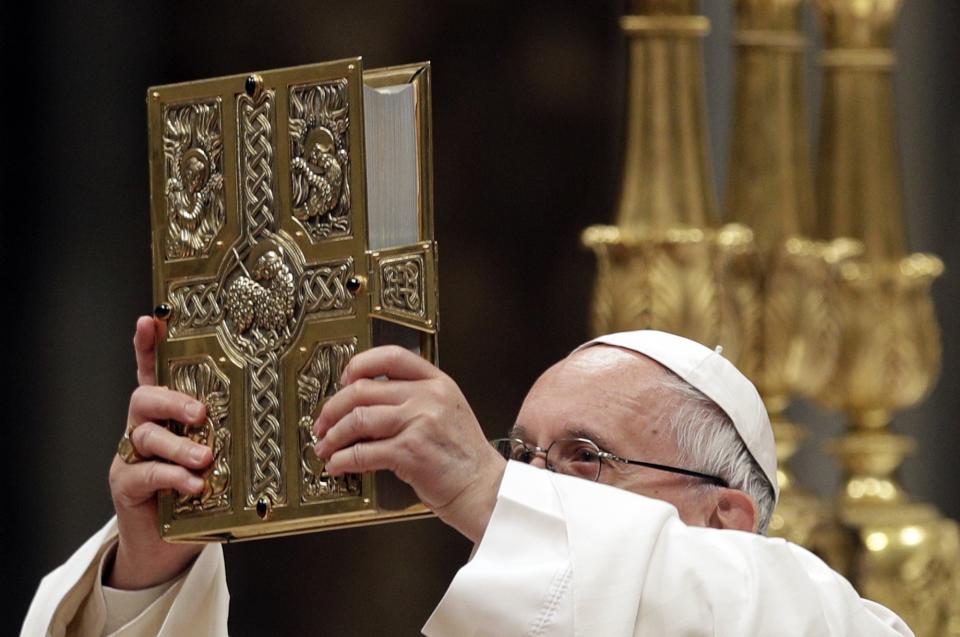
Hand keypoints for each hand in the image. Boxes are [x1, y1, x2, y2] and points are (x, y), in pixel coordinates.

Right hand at [106, 316, 212, 588]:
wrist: (165, 544)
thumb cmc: (197, 492)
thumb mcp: (218, 455)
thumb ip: (231, 433)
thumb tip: (277, 412)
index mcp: (167, 414)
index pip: (153, 371)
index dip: (149, 345)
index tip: (152, 319)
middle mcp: (144, 428)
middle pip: (144, 397)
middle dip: (172, 399)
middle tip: (201, 412)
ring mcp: (131, 456)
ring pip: (146, 436)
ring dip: (178, 444)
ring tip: (204, 458)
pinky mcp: (127, 485)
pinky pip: (145, 473)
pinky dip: (172, 476)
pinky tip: (193, 484)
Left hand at [313, 346, 505, 542]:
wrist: (484, 489)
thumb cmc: (464, 458)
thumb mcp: (447, 413)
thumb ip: (414, 400)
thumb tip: (365, 405)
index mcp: (437, 382)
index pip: (391, 357)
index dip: (359, 365)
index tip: (343, 380)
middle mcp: (428, 397)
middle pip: (363, 389)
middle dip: (333, 408)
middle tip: (322, 423)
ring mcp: (419, 422)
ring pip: (358, 419)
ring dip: (333, 436)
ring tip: (326, 447)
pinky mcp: (409, 451)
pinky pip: (362, 452)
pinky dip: (343, 460)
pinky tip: (338, 465)